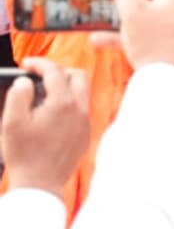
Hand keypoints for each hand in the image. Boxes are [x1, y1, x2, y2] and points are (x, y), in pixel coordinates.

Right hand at [0, 58, 89, 194]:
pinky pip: (82, 110)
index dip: (40, 63)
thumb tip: (25, 81)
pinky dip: (69, 104)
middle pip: (78, 76)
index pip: (55, 71)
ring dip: (66, 88)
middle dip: (59, 70)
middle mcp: (80, 110)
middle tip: (40, 75)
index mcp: (63, 103)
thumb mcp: (12, 122)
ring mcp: (85, 122)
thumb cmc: (24, 155)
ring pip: (82, 93)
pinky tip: (51, 114)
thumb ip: (19, 95)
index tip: (27, 64)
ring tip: (43, 95)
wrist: (40, 184)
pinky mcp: (86, 134)